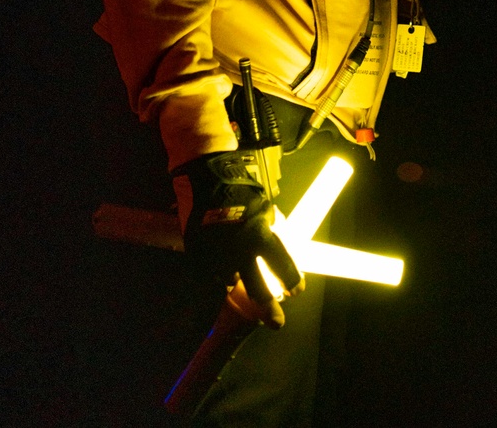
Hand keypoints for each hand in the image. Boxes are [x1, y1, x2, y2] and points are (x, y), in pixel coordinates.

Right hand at [176, 152, 303, 328]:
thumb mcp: (262, 206)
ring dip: (238, 286)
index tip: (297, 291)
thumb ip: (269, 228)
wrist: (206, 174)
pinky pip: (211, 273)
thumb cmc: (239, 188)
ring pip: (231, 283)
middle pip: (258, 288)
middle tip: (277, 322)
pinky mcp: (199, 254)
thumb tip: (279, 241)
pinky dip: (219, 275)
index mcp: (262, 234)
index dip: (293, 280)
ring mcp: (218, 254)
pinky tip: (224, 273)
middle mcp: (241, 249)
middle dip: (269, 308)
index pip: (283, 265)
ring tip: (242, 285)